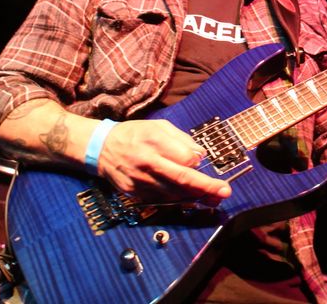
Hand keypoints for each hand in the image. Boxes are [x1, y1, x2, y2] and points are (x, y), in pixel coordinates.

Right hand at [97, 119, 231, 205]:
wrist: (102, 148)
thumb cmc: (135, 134)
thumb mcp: (159, 126)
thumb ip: (182, 139)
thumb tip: (201, 156)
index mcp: (154, 141)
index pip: (184, 158)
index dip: (196, 162)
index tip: (200, 161)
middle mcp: (147, 162)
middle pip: (181, 178)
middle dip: (206, 187)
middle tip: (224, 191)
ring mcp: (139, 180)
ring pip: (172, 193)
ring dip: (194, 197)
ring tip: (211, 198)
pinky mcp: (133, 194)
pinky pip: (160, 200)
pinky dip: (176, 200)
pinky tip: (188, 198)